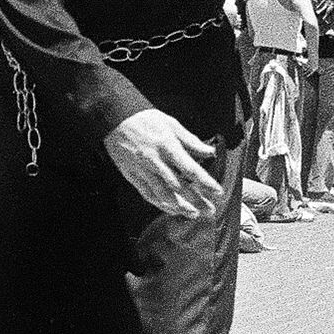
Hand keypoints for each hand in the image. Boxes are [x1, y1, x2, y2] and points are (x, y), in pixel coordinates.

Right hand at [104, 108, 223, 218]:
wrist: (115, 120)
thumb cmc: (144, 119)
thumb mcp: (171, 124)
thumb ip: (191, 141)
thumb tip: (209, 152)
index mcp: (167, 146)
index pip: (190, 169)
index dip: (205, 182)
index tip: (217, 191)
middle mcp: (155, 161)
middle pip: (178, 186)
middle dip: (196, 200)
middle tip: (209, 210)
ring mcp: (143, 170)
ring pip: (163, 194)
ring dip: (180, 206)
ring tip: (193, 214)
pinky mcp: (133, 176)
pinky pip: (148, 194)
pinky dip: (161, 204)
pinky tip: (172, 209)